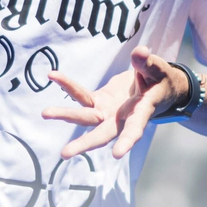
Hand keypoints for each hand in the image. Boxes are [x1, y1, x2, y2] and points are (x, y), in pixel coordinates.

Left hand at [41, 45, 187, 159]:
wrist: (155, 85)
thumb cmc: (160, 80)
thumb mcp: (159, 70)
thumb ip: (148, 63)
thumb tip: (140, 52)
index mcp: (141, 113)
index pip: (134, 130)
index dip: (127, 141)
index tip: (117, 154)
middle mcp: (121, 118)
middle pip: (102, 133)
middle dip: (84, 143)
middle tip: (65, 153)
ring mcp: (107, 111)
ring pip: (85, 117)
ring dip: (66, 115)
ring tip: (45, 113)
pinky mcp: (98, 101)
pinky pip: (81, 95)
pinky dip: (67, 85)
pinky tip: (53, 76)